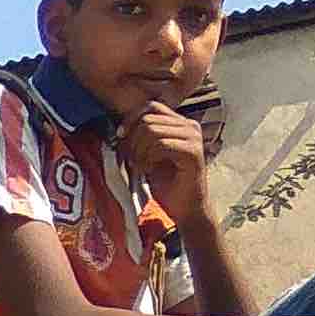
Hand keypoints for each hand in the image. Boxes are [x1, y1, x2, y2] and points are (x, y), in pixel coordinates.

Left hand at [125, 99, 213, 220]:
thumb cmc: (165, 183)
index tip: (120, 137)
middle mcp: (190, 126)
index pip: (151, 106)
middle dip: (132, 140)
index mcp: (180, 123)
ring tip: (140, 167)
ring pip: (152, 130)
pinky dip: (147, 158)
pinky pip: (161, 145)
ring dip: (138, 151)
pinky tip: (148, 170)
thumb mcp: (148, 154)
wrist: (184, 209)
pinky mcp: (193, 152)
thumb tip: (120, 129)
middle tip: (130, 160)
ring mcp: (194, 138)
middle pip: (148, 119)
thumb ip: (140, 136)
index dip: (131, 119)